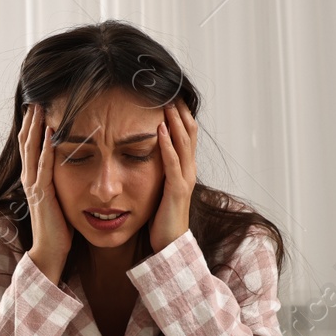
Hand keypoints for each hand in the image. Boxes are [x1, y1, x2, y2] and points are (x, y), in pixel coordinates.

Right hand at [19, 104, 70, 283]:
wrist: (51, 250)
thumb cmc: (58, 226)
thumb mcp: (59, 196)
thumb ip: (59, 180)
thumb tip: (69, 164)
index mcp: (33, 179)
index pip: (29, 146)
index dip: (31, 126)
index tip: (37, 106)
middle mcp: (29, 179)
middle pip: (26, 142)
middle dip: (30, 120)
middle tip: (35, 99)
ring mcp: (34, 186)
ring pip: (31, 150)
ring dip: (35, 128)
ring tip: (38, 108)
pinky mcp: (42, 194)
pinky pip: (43, 167)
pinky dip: (45, 149)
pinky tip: (49, 134)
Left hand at [150, 100, 197, 252]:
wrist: (170, 244)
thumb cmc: (162, 217)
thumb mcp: (160, 188)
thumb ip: (158, 170)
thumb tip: (147, 152)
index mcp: (185, 169)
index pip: (187, 134)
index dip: (180, 115)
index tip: (170, 95)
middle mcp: (188, 170)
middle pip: (189, 133)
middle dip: (179, 111)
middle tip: (170, 90)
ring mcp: (184, 180)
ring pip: (183, 143)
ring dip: (174, 121)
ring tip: (166, 103)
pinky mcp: (176, 190)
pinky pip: (172, 163)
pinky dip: (167, 144)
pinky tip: (159, 129)